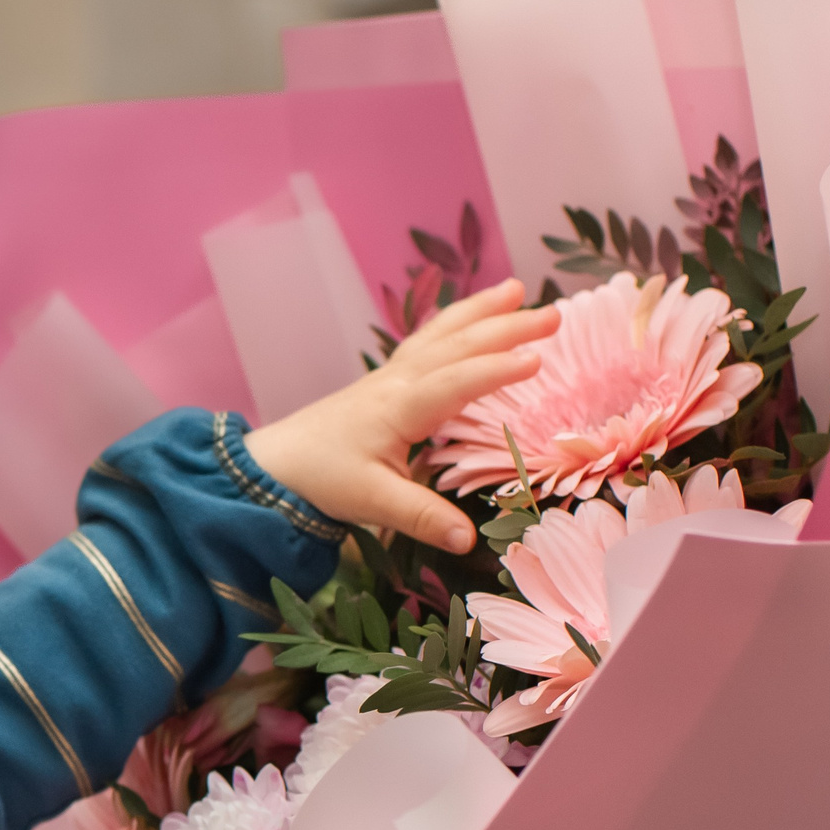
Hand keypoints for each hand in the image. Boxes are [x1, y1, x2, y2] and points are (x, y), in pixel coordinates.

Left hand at [243, 280, 558, 552]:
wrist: (274, 466)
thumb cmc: (321, 480)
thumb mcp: (372, 503)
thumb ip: (421, 518)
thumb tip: (468, 541)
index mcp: (398, 408)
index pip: (454, 383)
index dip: (494, 371)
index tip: (537, 360)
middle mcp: (397, 383)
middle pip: (456, 347)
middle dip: (505, 328)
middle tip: (555, 314)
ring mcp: (390, 377)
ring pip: (440, 335)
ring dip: (480, 312)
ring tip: (516, 288)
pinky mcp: (385, 382)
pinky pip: (426, 342)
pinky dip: (453, 324)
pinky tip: (470, 316)